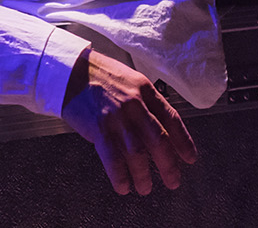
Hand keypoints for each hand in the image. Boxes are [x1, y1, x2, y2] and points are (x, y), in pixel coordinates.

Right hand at [60, 49, 198, 195]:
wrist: (68, 70)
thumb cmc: (97, 74)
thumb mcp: (129, 79)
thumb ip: (145, 101)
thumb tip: (161, 127)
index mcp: (144, 90)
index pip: (172, 118)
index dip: (184, 142)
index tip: (189, 158)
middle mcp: (134, 104)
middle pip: (159, 140)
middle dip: (169, 165)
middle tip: (173, 181)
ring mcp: (116, 116)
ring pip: (138, 153)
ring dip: (143, 175)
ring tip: (145, 187)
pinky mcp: (98, 127)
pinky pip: (113, 158)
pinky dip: (119, 176)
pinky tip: (123, 185)